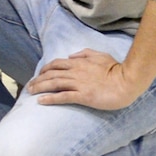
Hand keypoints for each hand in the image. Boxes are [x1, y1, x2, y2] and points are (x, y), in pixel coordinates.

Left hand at [28, 49, 148, 110]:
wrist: (126, 82)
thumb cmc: (116, 69)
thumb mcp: (100, 55)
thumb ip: (85, 53)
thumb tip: (72, 55)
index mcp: (79, 62)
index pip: (57, 63)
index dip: (45, 68)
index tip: (39, 74)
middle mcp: (75, 72)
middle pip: (51, 74)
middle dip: (38, 79)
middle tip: (29, 85)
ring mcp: (78, 84)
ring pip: (54, 84)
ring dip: (40, 87)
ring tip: (30, 92)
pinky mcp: (82, 96)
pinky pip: (62, 96)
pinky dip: (50, 98)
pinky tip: (41, 101)